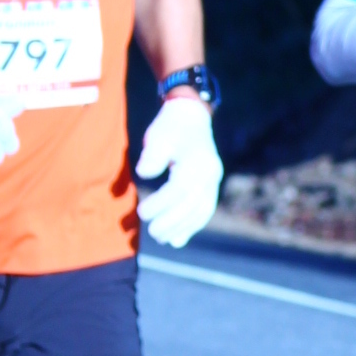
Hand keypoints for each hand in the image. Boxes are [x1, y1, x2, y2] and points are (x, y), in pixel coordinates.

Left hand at [136, 96, 222, 247]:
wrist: (191, 116)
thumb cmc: (170, 127)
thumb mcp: (158, 136)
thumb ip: (152, 155)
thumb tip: (144, 173)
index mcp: (197, 161)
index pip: (179, 189)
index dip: (160, 204)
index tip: (141, 212)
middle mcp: (210, 173)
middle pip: (192, 205)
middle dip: (171, 222)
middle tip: (152, 232)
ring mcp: (213, 180)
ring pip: (201, 211)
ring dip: (182, 228)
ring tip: (163, 239)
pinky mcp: (212, 185)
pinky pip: (205, 210)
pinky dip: (193, 226)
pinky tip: (179, 238)